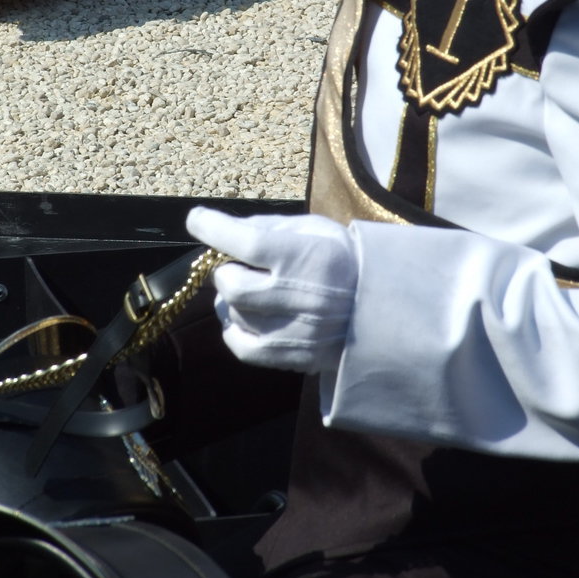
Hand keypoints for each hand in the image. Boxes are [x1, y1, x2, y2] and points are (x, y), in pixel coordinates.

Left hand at [186, 206, 358, 373]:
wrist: (382, 310)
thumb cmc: (345, 261)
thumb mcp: (317, 229)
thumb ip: (271, 227)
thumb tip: (228, 229)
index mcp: (307, 257)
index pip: (249, 242)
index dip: (214, 229)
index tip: (197, 220)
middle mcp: (299, 297)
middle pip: (233, 285)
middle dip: (225, 271)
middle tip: (234, 264)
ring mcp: (294, 332)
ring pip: (234, 314)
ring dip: (230, 298)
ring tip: (246, 287)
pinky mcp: (290, 357)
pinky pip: (241, 346)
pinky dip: (233, 327)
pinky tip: (243, 314)